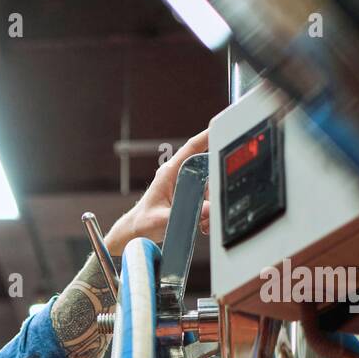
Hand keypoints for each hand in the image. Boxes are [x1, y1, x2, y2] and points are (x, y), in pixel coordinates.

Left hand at [105, 129, 210, 254]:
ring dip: (210, 203)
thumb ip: (183, 215)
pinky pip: (205, 196)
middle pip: (206, 168)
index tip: (222, 127)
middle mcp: (177, 174)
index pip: (191, 148)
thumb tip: (207, 209)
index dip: (207, 136)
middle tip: (212, 206)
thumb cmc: (143, 222)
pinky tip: (203, 223)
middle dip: (214, 187)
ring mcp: (183, 183)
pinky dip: (208, 209)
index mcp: (169, 173)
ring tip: (204, 222)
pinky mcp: (187, 194)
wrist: (136, 230)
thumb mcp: (162, 220)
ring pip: (208, 186)